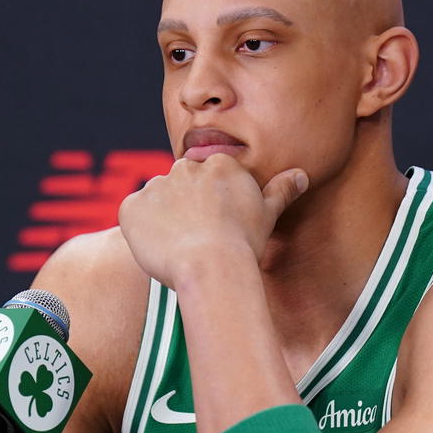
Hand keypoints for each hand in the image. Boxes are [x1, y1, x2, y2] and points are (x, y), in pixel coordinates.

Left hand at [119, 154, 306, 289]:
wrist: (211, 268)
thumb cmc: (243, 244)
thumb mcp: (267, 215)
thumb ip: (280, 191)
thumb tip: (301, 175)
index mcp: (219, 164)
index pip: (209, 177)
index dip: (211, 204)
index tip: (215, 224)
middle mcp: (184, 167)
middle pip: (181, 184)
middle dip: (186, 206)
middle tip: (197, 236)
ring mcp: (155, 185)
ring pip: (157, 199)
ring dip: (163, 217)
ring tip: (179, 245)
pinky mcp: (131, 206)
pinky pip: (133, 214)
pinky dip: (141, 229)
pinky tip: (160, 248)